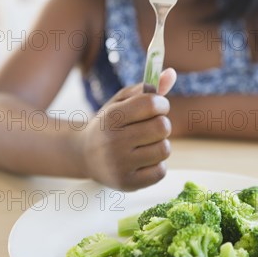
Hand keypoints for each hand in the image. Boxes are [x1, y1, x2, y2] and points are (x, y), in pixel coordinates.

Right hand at [78, 69, 176, 190]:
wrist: (85, 155)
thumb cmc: (110, 124)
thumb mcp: (122, 101)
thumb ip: (148, 87)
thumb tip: (172, 73)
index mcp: (112, 116)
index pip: (151, 104)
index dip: (161, 103)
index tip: (156, 107)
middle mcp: (113, 141)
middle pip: (162, 127)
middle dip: (162, 124)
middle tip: (152, 126)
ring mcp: (120, 165)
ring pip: (164, 149)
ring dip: (160, 144)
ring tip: (146, 144)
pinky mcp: (127, 184)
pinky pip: (160, 171)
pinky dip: (157, 164)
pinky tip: (143, 160)